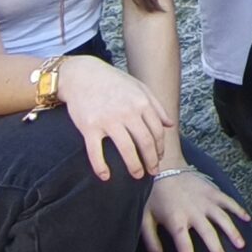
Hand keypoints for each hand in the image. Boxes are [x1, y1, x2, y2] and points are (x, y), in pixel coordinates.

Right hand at [55, 55, 172, 182]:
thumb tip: (170, 124)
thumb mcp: (139, 87)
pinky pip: (96, 152)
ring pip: (126, 149)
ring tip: (137, 175)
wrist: (82, 75)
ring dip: (134, 166)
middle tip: (153, 172)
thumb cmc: (112, 82)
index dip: (160, 147)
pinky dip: (101, 167)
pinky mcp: (89, 127)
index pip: (157, 131)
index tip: (159, 158)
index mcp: (141, 103)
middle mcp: (127, 112)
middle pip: (145, 142)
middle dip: (151, 160)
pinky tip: (105, 176)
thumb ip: (156, 106)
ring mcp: (108, 120)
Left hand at [139, 167, 251, 251]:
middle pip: (208, 234)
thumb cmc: (153, 194)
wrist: (164, 166)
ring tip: (241, 246)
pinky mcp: (212, 190)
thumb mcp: (145, 218)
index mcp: (176, 220)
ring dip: (233, 232)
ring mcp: (205, 200)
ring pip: (223, 218)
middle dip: (217, 251)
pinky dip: (239, 210)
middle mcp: (194, 211)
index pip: (184, 246)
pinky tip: (248, 219)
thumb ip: (150, 240)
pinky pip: (228, 201)